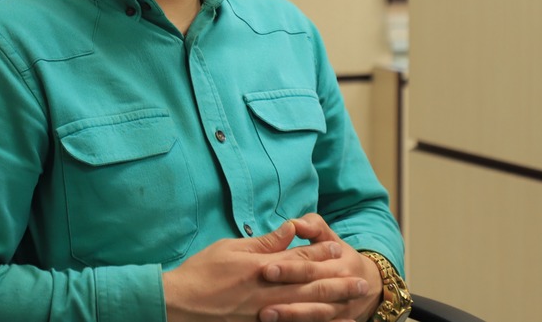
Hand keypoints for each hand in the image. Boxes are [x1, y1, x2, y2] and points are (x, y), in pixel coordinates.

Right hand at [163, 221, 360, 321]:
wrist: (180, 304)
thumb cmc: (202, 272)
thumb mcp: (231, 248)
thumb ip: (264, 242)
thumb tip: (288, 229)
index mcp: (263, 266)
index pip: (299, 257)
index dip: (321, 252)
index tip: (339, 249)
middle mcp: (270, 290)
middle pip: (311, 284)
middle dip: (338, 281)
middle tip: (361, 280)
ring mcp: (267, 312)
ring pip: (308, 309)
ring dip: (334, 304)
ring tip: (353, 303)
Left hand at [258, 214, 382, 321]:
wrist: (369, 284)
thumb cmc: (340, 256)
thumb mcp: (330, 237)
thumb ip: (312, 226)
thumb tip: (294, 222)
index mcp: (339, 265)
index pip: (311, 267)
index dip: (290, 268)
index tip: (266, 269)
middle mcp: (342, 289)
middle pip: (313, 292)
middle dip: (287, 297)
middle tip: (261, 301)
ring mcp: (340, 309)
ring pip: (316, 314)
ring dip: (292, 316)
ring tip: (266, 316)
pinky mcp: (336, 321)